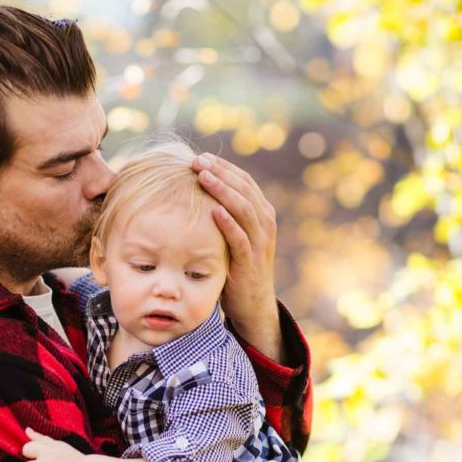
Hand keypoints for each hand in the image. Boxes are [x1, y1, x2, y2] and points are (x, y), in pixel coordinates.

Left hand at [192, 153, 282, 360]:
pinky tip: (213, 210)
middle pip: (244, 188)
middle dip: (220, 172)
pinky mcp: (250, 261)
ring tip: (203, 176)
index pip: (244, 181)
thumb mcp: (233, 236)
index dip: (223, 167)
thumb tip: (197, 192)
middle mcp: (264, 223)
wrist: (252, 303)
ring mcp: (259, 242)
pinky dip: (228, 222)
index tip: (201, 157)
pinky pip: (240, 237)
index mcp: (261, 213)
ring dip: (222, 190)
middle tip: (197, 160)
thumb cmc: (236, 266)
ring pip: (244, 208)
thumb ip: (225, 215)